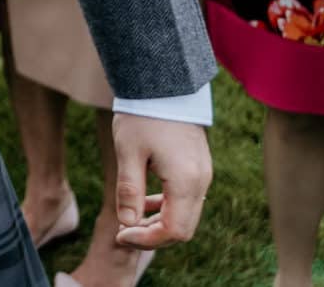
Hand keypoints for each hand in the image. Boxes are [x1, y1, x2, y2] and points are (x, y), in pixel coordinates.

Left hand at [108, 114, 210, 249]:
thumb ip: (129, 191)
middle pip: (183, 228)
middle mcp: (202, 182)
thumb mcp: (128, 153)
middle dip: (152, 235)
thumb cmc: (143, 116)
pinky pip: (188, 199)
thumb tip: (127, 224)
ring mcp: (204, 174)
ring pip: (186, 215)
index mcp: (186, 181)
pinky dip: (168, 207)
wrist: (163, 84)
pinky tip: (146, 202)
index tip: (120, 234)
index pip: (174, 231)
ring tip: (131, 218)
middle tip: (122, 230)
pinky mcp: (199, 167)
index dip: (146, 240)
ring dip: (160, 222)